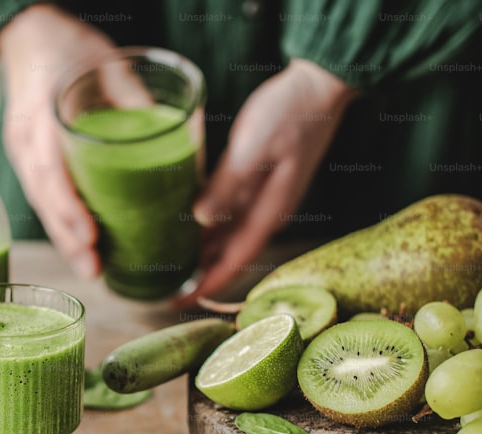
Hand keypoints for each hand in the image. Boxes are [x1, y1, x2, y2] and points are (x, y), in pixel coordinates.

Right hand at [0, 4, 115, 277]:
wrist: (29, 35)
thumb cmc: (68, 48)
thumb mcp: (104, 63)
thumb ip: (132, 96)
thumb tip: (173, 133)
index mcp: (40, 113)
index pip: (49, 170)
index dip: (68, 207)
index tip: (91, 236)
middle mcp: (25, 138)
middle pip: (42, 198)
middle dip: (67, 238)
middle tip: (93, 268)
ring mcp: (23, 151)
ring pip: (40, 204)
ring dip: (64, 240)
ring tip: (91, 269)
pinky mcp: (29, 160)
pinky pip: (42, 198)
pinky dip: (61, 225)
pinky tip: (82, 247)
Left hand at [173, 58, 356, 308]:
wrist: (320, 83)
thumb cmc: (290, 112)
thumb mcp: (255, 148)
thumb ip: (228, 186)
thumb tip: (201, 220)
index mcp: (269, 212)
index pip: (233, 262)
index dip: (206, 285)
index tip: (177, 303)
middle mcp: (266, 212)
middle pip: (227, 255)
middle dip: (198, 275)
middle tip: (161, 288)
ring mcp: (263, 197)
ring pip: (225, 236)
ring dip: (200, 252)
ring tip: (167, 264)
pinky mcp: (257, 180)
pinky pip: (227, 213)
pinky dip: (205, 225)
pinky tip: (183, 225)